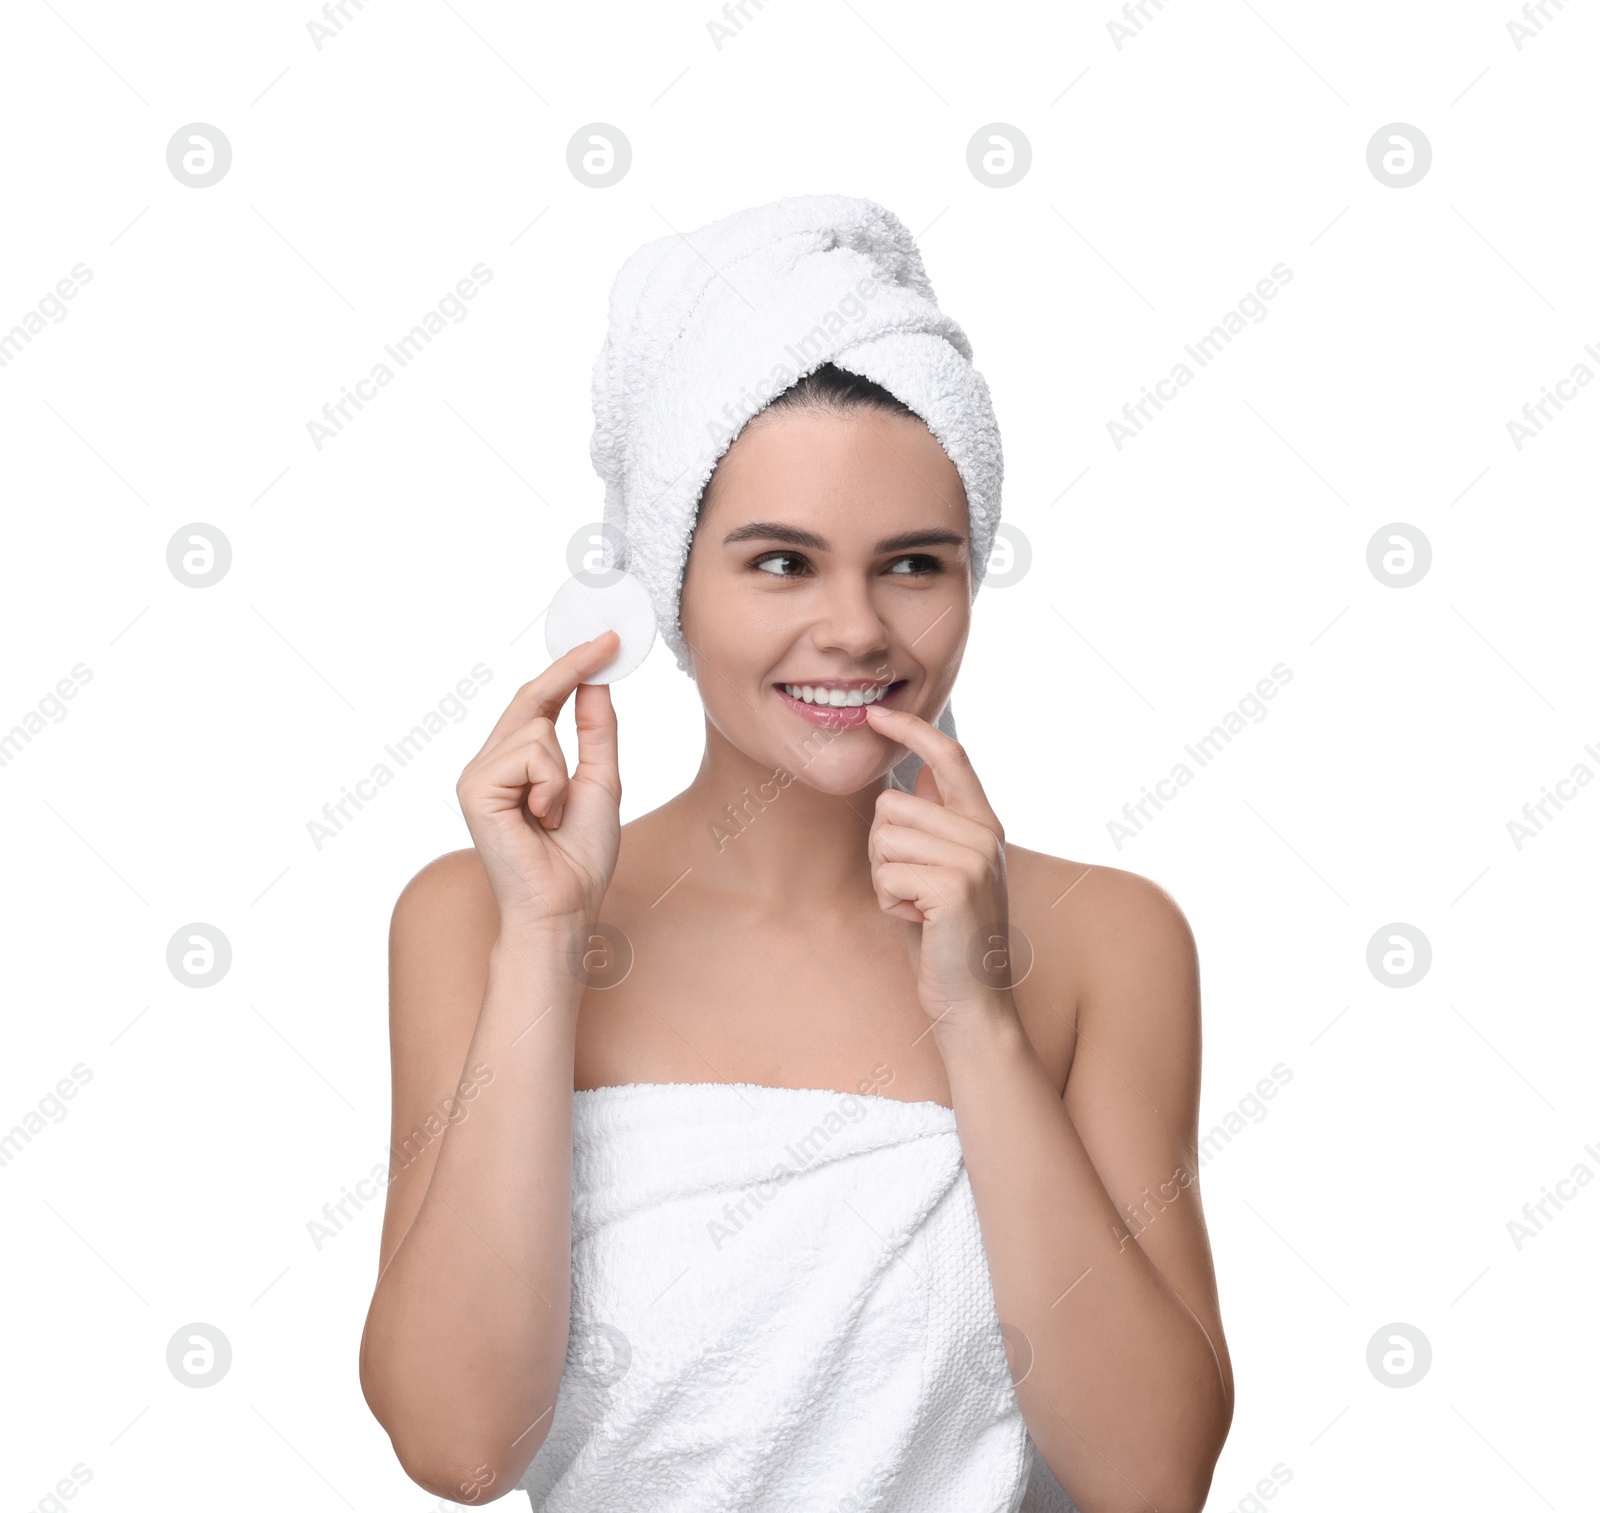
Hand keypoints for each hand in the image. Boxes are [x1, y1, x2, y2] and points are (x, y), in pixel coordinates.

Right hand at [455, 631, 621, 934]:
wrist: (564, 906)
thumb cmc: (580, 856)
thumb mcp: (600, 781)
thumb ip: (595, 732)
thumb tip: (597, 682)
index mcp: (517, 763)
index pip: (541, 702)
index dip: (571, 668)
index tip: (606, 641)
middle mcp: (490, 762)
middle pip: (531, 698)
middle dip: (571, 669)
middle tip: (610, 641)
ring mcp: (477, 774)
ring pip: (536, 729)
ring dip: (563, 771)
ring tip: (554, 814)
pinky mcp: (474, 788)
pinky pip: (530, 753)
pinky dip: (551, 786)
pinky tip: (542, 819)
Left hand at [862, 701, 1017, 1032]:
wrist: (972, 1000)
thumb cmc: (948, 937)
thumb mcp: (946, 871)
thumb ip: (938, 824)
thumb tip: (916, 775)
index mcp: (983, 823)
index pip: (950, 755)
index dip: (912, 727)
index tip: (877, 712)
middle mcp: (983, 833)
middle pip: (891, 806)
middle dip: (881, 849)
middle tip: (911, 889)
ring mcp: (972, 858)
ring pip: (883, 838)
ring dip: (884, 879)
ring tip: (917, 907)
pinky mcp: (953, 886)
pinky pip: (886, 873)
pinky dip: (889, 901)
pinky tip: (917, 922)